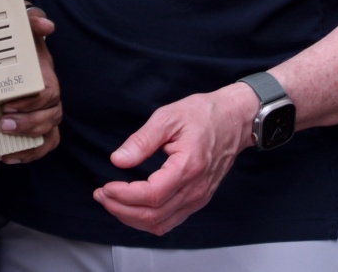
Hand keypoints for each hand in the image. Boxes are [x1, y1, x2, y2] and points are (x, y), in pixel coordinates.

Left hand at [0, 7, 61, 162]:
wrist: (19, 56)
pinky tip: (8, 155)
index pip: (47, 92)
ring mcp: (48, 112)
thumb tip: (47, 26)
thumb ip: (32, 22)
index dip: (31, 102)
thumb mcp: (24, 30)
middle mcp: (51, 96)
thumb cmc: (22, 46)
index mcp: (46, 75)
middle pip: (50, 116)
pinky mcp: (43, 127)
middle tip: (2, 122)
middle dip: (26, 123)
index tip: (8, 104)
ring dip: (28, 141)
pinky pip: (47, 144)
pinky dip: (30, 153)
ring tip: (3, 142)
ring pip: (50, 132)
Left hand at [95, 83, 254, 235]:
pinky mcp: (199, 199)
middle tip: (101, 195)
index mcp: (189, 167)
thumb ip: (142, 140)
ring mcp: (199, 197)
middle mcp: (196, 189)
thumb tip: (118, 160)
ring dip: (132, 218)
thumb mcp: (169, 117)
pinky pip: (171, 220)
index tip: (106, 186)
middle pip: (153, 215)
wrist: (235, 119)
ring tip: (112, 202)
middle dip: (121, 209)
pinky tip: (133, 207)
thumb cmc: (204, 114)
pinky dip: (148, 219)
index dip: (124, 196)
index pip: (151, 195)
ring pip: (161, 223)